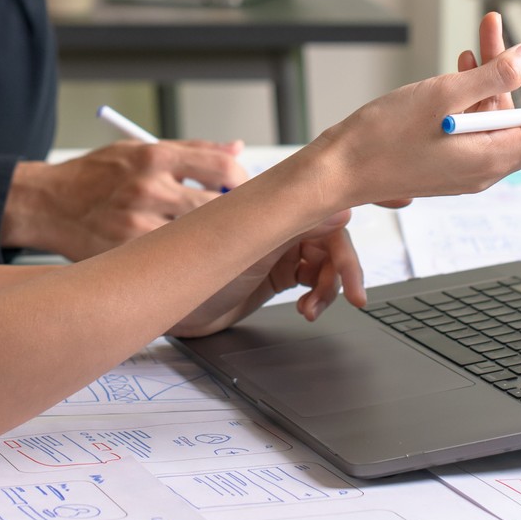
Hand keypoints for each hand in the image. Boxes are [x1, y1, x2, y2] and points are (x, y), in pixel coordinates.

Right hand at [0, 140, 249, 260]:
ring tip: (202, 240)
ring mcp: (137, 224)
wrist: (46, 204)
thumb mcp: (139, 148)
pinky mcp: (126, 254)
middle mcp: (148, 188)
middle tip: (232, 221)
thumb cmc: (95, 176)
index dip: (243, 180)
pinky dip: (180, 261)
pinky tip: (175, 258)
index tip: (242, 189)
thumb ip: (191, 150)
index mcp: (155, 156)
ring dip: (207, 241)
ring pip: (198, 238)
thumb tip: (237, 150)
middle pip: (220, 205)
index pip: (224, 166)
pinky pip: (170, 261)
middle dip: (233, 214)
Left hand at [169, 212, 363, 337]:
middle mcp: (281, 227)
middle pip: (332, 245)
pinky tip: (306, 309)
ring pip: (325, 265)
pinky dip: (316, 296)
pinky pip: (311, 280)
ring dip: (328, 289)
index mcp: (277, 212)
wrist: (164, 305)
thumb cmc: (192, 271)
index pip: (329, 223)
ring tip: (311, 310)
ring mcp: (279, 251)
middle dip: (343, 273)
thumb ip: (291, 224)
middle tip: (353, 299)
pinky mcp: (275, 274)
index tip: (355, 280)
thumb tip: (342, 209)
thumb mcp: (246, 249)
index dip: (347, 249)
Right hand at [306, 11, 520, 211]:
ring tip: (479, 37)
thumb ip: (490, 78)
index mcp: (493, 157)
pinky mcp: (453, 161)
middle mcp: (489, 167)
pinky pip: (478, 123)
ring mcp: (470, 166)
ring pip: (499, 114)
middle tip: (504, 29)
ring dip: (492, 77)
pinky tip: (461, 67)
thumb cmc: (380, 138)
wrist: (337, 171)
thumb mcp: (439, 95)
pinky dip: (474, 94)